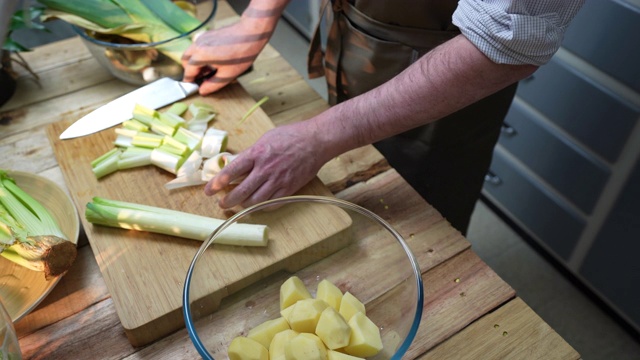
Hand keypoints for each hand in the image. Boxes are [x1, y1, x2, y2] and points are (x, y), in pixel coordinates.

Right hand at [182, 17, 271, 94]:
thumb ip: (213, 85)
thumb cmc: (241, 54)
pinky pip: (198, 46)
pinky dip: (201, 54)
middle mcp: (197, 45)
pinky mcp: (208, 34)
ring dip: (196, 62)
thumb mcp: (228, 75)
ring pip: (191, 52)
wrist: (250, 33)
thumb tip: (202, 91)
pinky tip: (215, 59)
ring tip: (210, 69)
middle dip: (191, 70)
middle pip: (185, 60)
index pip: (188, 72)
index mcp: (200, 56)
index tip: (196, 87)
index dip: (191, 81)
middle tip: (202, 78)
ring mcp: (202, 37)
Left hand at [204, 121, 330, 207]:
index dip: (217, 183)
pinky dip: (261, 207)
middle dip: (228, 201)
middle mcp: (265, 169)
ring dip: (243, 205)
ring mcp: (277, 180)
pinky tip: (258, 205)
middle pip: (241, 191)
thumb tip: (235, 163)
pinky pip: (271, 204)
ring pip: (254, 201)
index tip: (208, 191)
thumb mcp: (265, 138)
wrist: (315, 141)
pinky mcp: (288, 188)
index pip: (232, 171)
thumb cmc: (290, 136)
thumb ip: (251, 153)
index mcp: (256, 153)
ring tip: (238, 204)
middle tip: (222, 204)